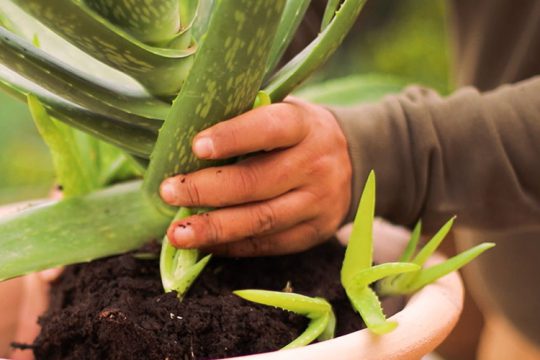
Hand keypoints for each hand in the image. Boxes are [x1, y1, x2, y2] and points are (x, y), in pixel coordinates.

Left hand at [160, 98, 351, 255]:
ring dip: (215, 228)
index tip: (196, 146)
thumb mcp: (284, 112)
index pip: (270, 129)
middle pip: (258, 182)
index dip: (233, 137)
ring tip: (177, 233)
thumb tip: (183, 133)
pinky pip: (268, 244)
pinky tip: (204, 243)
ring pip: (261, 220)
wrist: (352, 162)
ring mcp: (317, 203)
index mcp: (305, 125)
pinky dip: (232, 246)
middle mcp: (316, 164)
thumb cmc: (298, 133)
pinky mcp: (313, 233)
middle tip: (168, 192)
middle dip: (208, 190)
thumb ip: (246, 119)